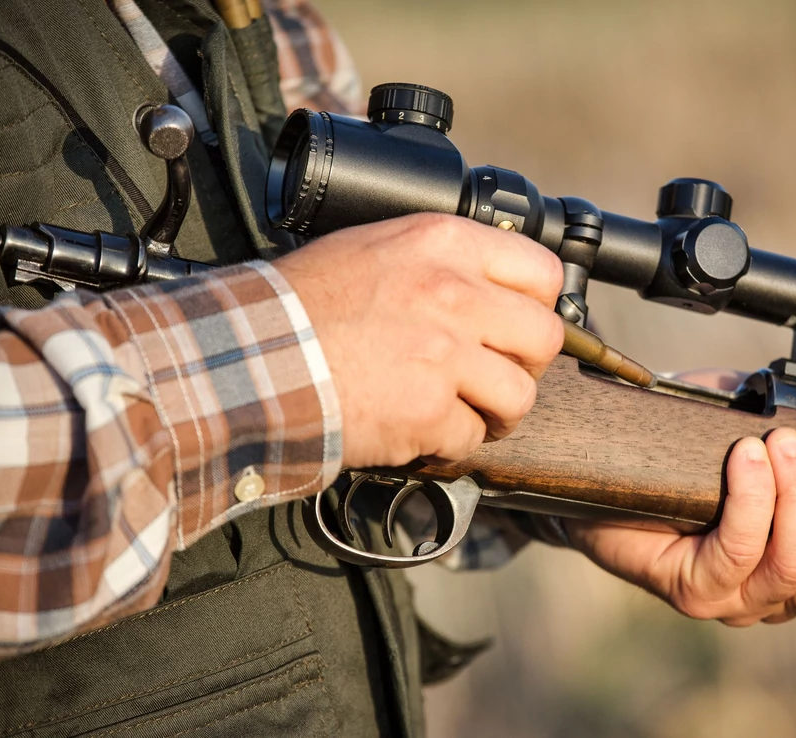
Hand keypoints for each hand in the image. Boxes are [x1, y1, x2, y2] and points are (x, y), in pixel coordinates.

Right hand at [275, 213, 563, 467]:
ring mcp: (446, 355)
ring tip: (465, 411)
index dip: (537, 306)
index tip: (519, 326)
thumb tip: (487, 287)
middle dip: (526, 364)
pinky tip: (421, 431)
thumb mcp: (375, 249)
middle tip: (497, 374)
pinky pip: (471, 437)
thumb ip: (439, 262)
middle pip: (544, 337)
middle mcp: (455, 294)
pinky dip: (450, 443)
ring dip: (497, 412)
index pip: (542, 271)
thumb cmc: (299, 304)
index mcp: (445, 243)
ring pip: (520, 395)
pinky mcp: (429, 411)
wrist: (251, 354)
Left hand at [567, 429, 795, 633]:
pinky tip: (745, 459)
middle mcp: (782, 592)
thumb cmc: (690, 449)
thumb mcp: (761, 424)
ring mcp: (737, 598)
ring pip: (795, 569)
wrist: (606, 470)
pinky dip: (750, 501)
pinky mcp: (692, 589)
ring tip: (781, 444)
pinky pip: (735, 553)